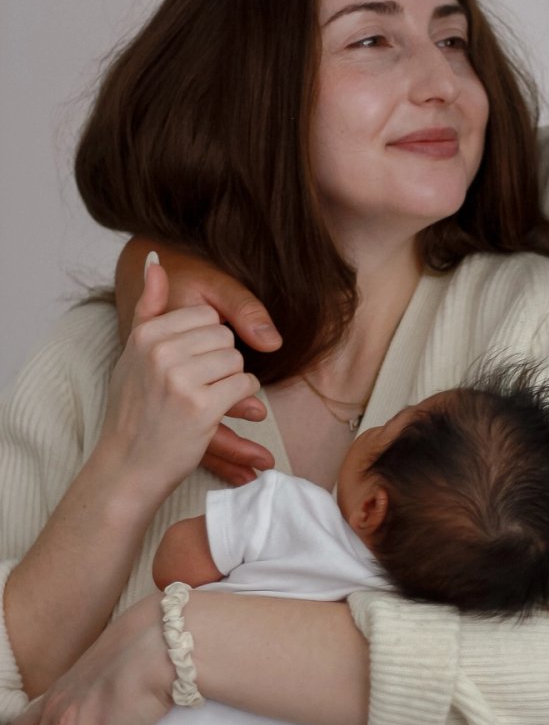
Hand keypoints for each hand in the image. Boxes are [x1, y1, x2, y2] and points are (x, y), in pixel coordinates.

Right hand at [116, 240, 280, 484]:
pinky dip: (242, 399)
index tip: (190, 365)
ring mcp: (180, 380)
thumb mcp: (133, 353)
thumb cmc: (134, 409)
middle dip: (221, 361)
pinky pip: (245, 385)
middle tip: (198, 386)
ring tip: (204, 400)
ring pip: (237, 360)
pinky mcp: (201, 408)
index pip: (206, 316)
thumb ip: (148, 306)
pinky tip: (220, 410)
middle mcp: (160, 352)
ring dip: (231, 381)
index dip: (207, 342)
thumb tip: (155, 259)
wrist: (127, 465)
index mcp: (145, 335)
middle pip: (225, 336)